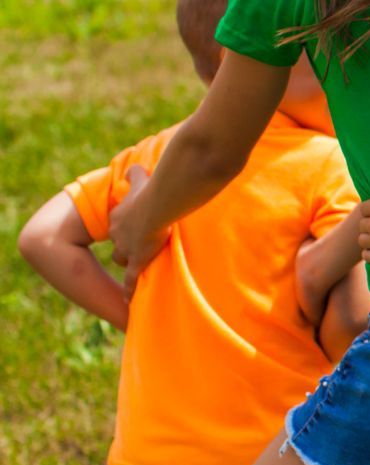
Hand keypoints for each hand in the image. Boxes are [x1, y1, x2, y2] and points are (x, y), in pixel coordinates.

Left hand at [106, 164, 166, 281]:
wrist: (156, 206)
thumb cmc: (151, 191)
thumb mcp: (141, 179)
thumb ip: (135, 174)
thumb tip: (133, 165)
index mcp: (119, 217)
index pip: (119, 227)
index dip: (127, 231)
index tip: (135, 232)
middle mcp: (118, 234)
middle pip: (118, 247)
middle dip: (125, 249)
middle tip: (136, 253)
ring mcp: (126, 248)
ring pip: (122, 261)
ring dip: (129, 266)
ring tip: (137, 273)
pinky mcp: (136, 261)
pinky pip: (130, 279)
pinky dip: (130, 289)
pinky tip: (130, 299)